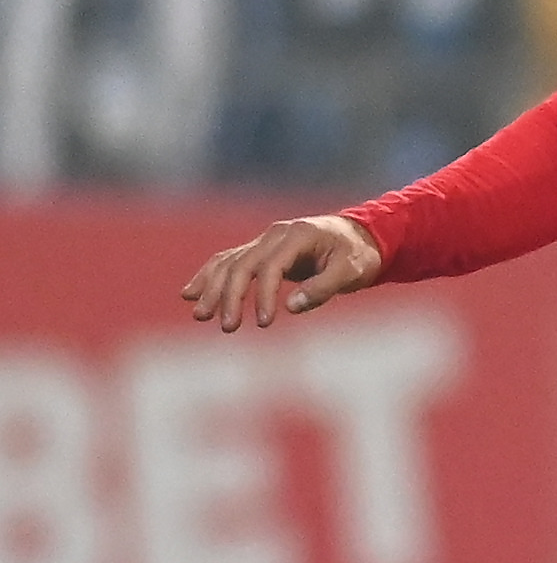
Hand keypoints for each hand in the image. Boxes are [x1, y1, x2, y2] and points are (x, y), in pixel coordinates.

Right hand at [182, 213, 381, 330]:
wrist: (361, 237)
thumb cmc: (359, 256)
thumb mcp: (352, 272)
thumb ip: (323, 288)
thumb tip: (290, 308)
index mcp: (298, 235)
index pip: (271, 267)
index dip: (264, 295)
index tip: (265, 323)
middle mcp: (275, 234)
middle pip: (242, 264)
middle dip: (231, 297)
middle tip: (227, 327)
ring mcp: (265, 240)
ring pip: (229, 263)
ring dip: (212, 289)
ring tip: (200, 316)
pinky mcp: (260, 250)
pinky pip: (228, 261)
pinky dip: (210, 277)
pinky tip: (190, 294)